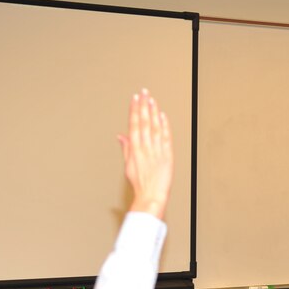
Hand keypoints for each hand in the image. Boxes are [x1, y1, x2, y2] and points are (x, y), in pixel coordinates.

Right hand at [118, 89, 173, 219]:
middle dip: (143, 105)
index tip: (134, 99)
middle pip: (144, 122)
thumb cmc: (140, 184)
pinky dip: (164, 125)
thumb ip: (126, 148)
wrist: (151, 195)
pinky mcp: (167, 155)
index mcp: (135, 149)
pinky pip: (166, 137)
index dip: (134, 110)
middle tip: (143, 92)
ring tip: (152, 99)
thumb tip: (121, 136)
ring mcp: (157, 150)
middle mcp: (145, 147)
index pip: (134, 124)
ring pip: (155, 126)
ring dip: (153, 111)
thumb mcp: (129, 165)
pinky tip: (163, 115)